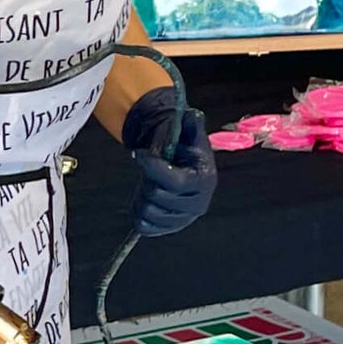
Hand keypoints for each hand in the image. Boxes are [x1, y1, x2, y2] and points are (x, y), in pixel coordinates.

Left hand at [121, 92, 217, 236]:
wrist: (179, 164)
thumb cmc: (184, 148)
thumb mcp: (190, 133)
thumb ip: (192, 124)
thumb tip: (193, 115)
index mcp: (204, 180)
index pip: (174, 182)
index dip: (152, 168)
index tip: (139, 153)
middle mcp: (198, 204)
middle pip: (158, 197)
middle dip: (147, 180)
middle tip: (147, 169)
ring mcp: (183, 219)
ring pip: (149, 213)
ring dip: (141, 196)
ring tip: (146, 183)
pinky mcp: (169, 228)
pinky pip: (145, 226)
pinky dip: (138, 213)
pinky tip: (142, 198)